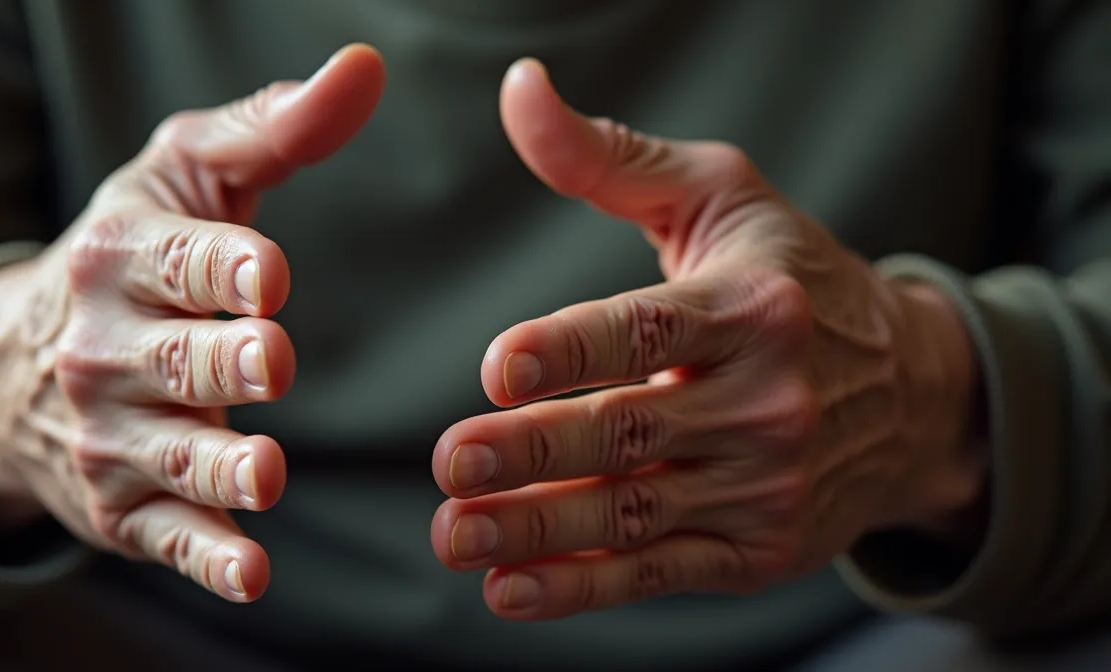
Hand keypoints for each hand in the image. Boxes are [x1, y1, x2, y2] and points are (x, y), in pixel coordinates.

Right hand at [0, 45, 384, 601]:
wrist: (17, 366)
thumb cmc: (133, 257)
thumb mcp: (184, 178)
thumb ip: (274, 127)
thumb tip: (365, 67)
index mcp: (121, 258)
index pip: (177, 265)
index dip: (221, 270)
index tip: (266, 276)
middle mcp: (106, 350)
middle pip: (178, 361)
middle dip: (223, 363)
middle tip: (270, 359)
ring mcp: (110, 437)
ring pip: (173, 457)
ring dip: (220, 469)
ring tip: (266, 473)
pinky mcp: (122, 509)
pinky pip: (168, 538)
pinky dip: (207, 559)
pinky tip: (253, 573)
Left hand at [430, 59, 984, 619]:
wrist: (915, 393)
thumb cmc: (791, 280)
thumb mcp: (720, 199)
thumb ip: (610, 156)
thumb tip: (517, 92)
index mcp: (750, 308)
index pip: (650, 331)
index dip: (575, 350)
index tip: (501, 367)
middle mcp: (768, 401)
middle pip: (634, 431)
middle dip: (537, 451)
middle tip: (453, 460)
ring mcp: (767, 484)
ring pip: (636, 512)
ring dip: (538, 529)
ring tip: (455, 535)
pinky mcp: (761, 549)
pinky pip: (662, 572)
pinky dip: (585, 586)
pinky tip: (512, 588)